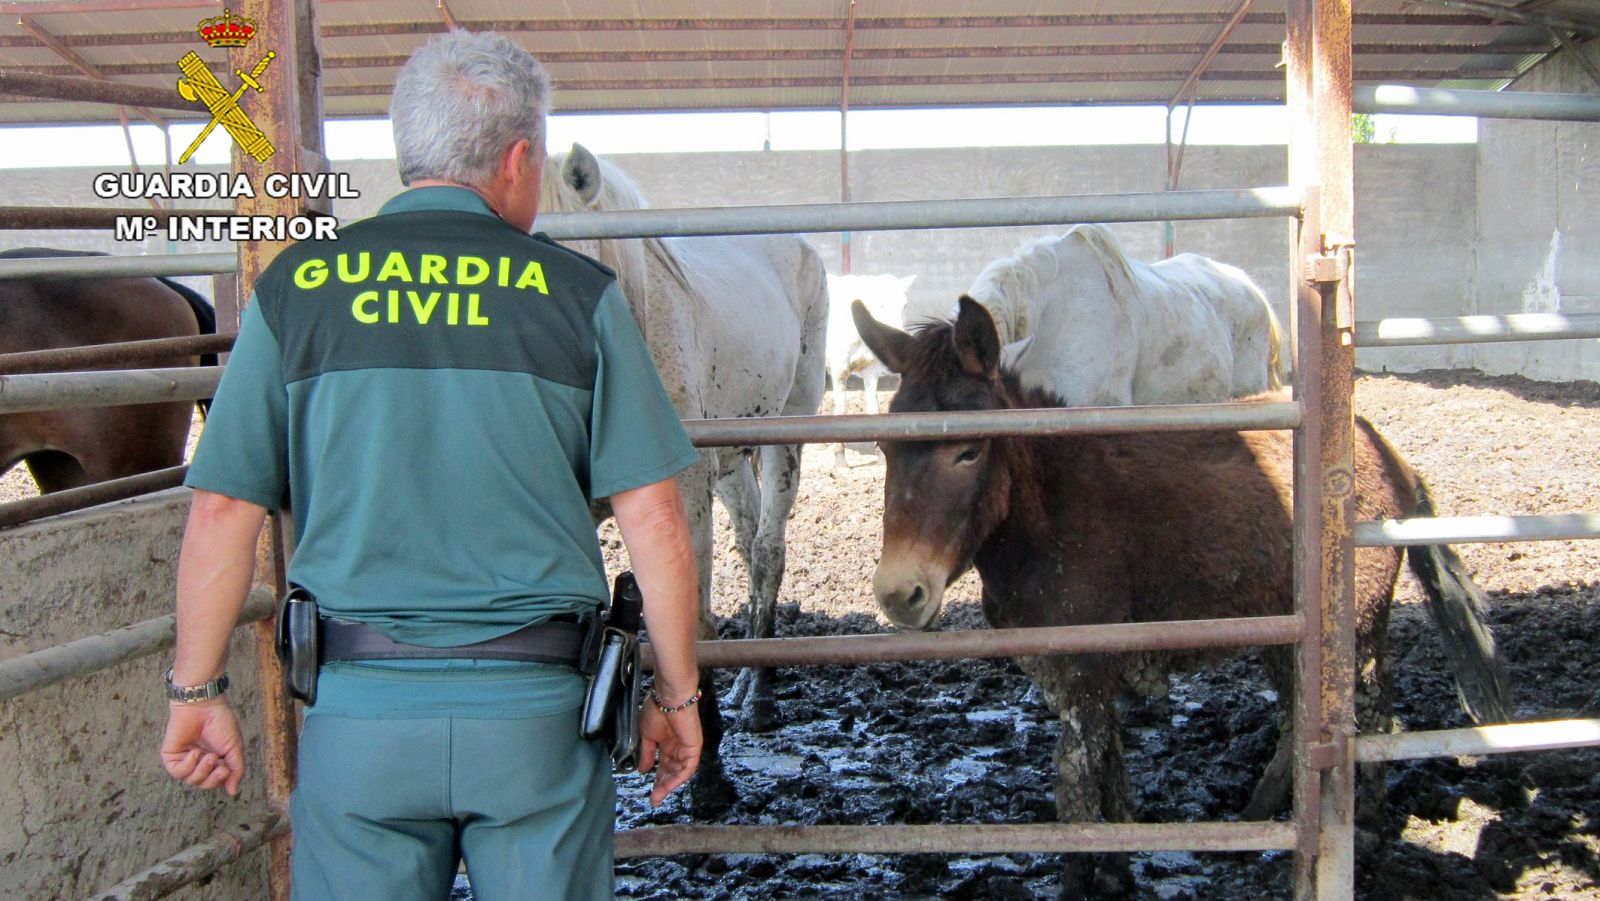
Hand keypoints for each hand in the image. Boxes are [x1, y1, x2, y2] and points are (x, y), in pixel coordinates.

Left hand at [160, 699, 245, 796]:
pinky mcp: (171, 756)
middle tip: (220, 766)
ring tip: (209, 756)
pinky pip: (177, 772)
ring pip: (190, 780)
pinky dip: (188, 766)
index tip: (227, 769)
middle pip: (202, 784)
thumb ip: (235, 770)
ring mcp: (184, 759)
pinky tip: (195, 753)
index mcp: (214, 761)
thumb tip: (233, 792)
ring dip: (202, 770)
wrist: (205, 706)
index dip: (220, 780)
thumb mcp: (234, 749)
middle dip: (212, 779)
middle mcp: (198, 762)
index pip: (215, 782)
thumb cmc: (221, 723)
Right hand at [637, 692, 702, 806]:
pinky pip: (688, 767)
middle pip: (671, 771)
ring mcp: (687, 748)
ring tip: (658, 795)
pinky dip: (678, 778)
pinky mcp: (694, 747)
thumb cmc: (657, 710)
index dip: (657, 779)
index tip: (650, 793)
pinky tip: (668, 786)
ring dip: (669, 785)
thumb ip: (646, 753)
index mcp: (667, 743)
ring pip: (679, 772)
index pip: (664, 766)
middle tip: (654, 799)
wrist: (669, 698)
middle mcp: (678, 747)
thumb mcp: (647, 735)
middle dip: (663, 786)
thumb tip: (643, 770)